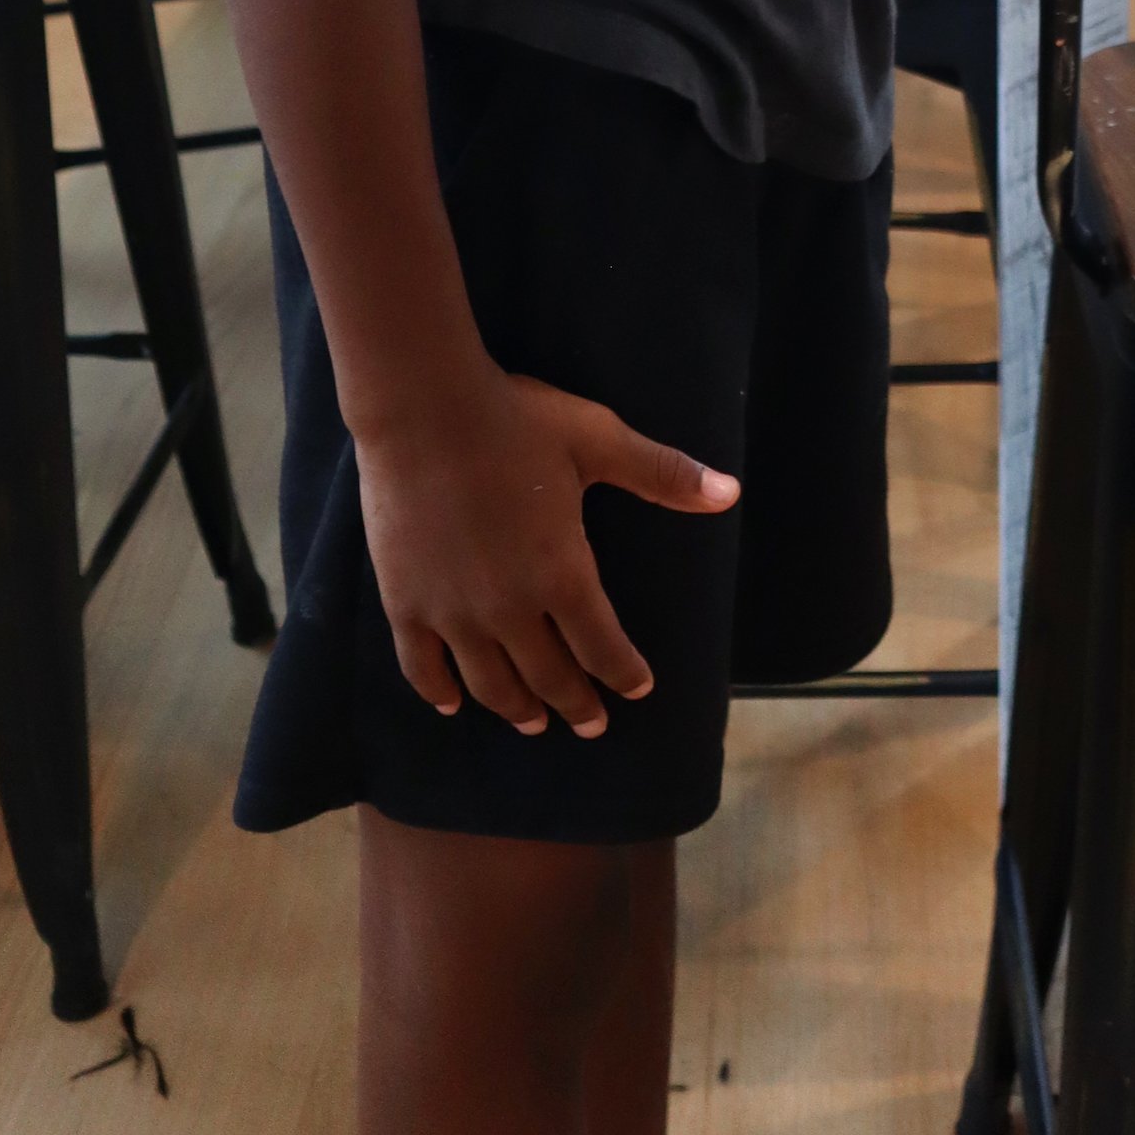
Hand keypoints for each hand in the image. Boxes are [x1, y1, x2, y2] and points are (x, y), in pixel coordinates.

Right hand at [354, 365, 738, 736]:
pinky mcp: (404, 603)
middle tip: (591, 725)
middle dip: (575, 705)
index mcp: (561, 574)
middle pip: (548, 676)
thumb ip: (662, 474)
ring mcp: (452, 612)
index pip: (601, 646)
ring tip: (532, 723)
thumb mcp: (598, 441)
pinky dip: (438, 692)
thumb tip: (731, 493)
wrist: (423, 408)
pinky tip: (450, 704)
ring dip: (515, 708)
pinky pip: (421, 666)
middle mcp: (509, 609)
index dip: (623, 673)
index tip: (638, 689)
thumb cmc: (515, 421)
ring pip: (489, 682)